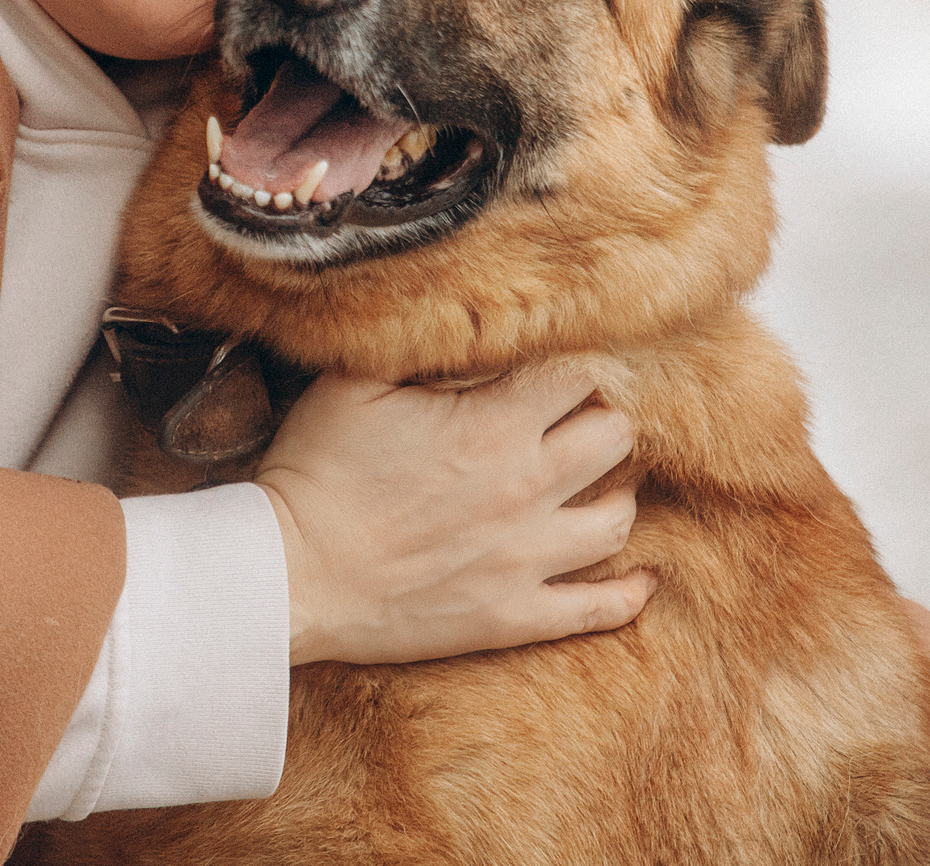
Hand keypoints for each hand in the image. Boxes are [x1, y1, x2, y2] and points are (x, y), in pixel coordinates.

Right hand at [253, 359, 654, 665]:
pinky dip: (627, 592)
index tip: (564, 359)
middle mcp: (527, 490)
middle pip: (615, 438)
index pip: (580, 374)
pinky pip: (598, 609)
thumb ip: (418, 344)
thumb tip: (462, 313)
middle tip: (577, 416)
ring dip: (614, 493)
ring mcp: (527, 560)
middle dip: (601, 418)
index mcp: (494, 426)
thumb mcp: (354, 381)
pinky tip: (639, 576)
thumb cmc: (316, 470)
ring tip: (596, 482)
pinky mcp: (513, 616)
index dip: (579, 359)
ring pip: (618, 520)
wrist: (290, 573)